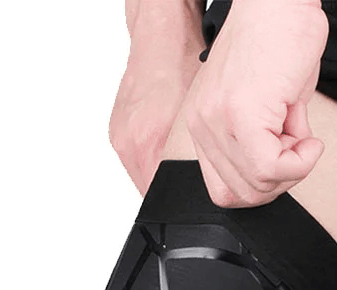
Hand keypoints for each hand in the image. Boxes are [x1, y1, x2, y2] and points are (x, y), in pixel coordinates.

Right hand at [109, 3, 206, 194]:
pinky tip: (169, 142)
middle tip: (198, 177)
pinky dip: (156, 156)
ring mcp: (120, 138)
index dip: (187, 204)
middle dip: (178, 189)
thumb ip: (205, 158)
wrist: (161, 38)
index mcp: (148, 144)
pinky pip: (140, 159)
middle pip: (155, 191)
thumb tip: (219, 186)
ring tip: (183, 157)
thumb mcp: (203, 120)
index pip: (164, 199)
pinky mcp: (117, 132)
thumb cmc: (184, 67)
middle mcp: (129, 144)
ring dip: (166, 172)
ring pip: (148, 176)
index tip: (201, 200)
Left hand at [183, 0, 328, 206]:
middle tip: (298, 147)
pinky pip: (274, 168)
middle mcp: (202, 125)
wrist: (284, 2)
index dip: (263, 186)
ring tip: (302, 132)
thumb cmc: (282, 44)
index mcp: (203, 124)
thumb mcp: (267, 109)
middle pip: (242, 195)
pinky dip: (303, 161)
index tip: (284, 158)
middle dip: (281, 181)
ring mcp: (218, 121)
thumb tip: (279, 177)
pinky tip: (311, 135)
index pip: (223, 191)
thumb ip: (261, 147)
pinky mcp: (241, 116)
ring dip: (294, 168)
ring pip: (260, 184)